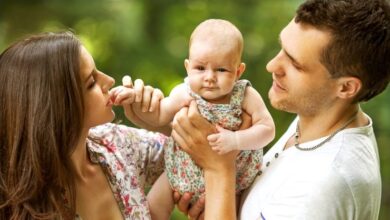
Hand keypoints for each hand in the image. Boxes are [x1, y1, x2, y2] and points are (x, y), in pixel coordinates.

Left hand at [110, 75, 166, 131]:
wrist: (152, 124)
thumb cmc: (139, 118)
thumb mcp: (130, 112)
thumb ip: (125, 104)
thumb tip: (120, 95)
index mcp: (131, 92)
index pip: (127, 80)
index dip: (127, 81)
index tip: (126, 88)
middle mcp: (140, 90)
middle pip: (139, 82)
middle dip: (137, 90)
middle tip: (137, 101)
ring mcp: (150, 91)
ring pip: (147, 89)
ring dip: (145, 101)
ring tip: (144, 111)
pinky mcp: (158, 94)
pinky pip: (156, 94)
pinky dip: (153, 103)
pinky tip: (151, 110)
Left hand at [172, 101, 238, 218]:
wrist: (218, 170)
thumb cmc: (229, 152)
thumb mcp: (237, 138)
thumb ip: (244, 125)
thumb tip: (249, 113)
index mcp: (208, 132)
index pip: (193, 115)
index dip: (192, 106)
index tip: (196, 102)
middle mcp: (196, 137)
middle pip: (181, 117)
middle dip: (183, 109)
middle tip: (188, 107)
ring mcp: (189, 143)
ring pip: (176, 125)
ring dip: (178, 116)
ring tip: (184, 113)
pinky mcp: (185, 148)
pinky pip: (175, 134)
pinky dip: (176, 127)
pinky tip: (182, 124)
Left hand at [207, 125, 237, 154]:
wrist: (237, 140)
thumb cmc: (230, 135)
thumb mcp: (224, 131)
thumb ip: (219, 128)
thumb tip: (216, 124)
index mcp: (219, 136)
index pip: (209, 138)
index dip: (210, 138)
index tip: (212, 138)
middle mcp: (219, 142)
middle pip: (210, 143)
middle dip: (212, 142)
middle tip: (216, 141)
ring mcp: (221, 147)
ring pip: (213, 148)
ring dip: (215, 147)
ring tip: (218, 145)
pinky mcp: (224, 151)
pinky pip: (218, 152)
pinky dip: (219, 151)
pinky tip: (221, 148)